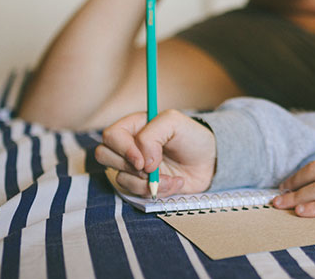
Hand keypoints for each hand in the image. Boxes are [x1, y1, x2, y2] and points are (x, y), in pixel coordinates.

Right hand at [95, 109, 215, 197]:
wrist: (209, 160)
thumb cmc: (192, 136)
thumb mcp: (175, 122)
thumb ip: (153, 134)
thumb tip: (142, 162)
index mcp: (134, 126)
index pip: (111, 135)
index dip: (123, 149)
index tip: (142, 161)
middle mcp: (129, 146)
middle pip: (104, 156)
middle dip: (130, 167)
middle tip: (152, 169)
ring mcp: (134, 167)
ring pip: (120, 178)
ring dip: (148, 182)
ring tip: (171, 177)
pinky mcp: (142, 184)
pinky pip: (136, 193)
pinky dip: (158, 191)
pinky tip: (176, 183)